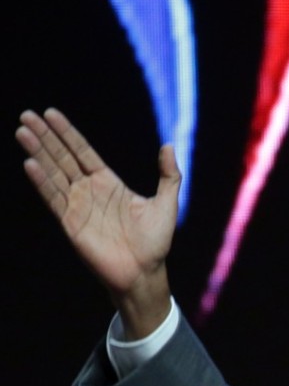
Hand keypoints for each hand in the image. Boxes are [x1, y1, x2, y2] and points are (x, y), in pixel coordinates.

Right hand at [16, 108, 178, 338]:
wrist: (145, 272)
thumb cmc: (156, 241)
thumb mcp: (167, 203)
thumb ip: (169, 175)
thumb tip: (169, 145)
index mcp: (108, 183)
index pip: (82, 151)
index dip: (67, 133)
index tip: (50, 113)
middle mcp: (89, 191)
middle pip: (62, 158)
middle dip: (45, 137)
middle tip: (26, 115)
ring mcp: (78, 206)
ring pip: (53, 174)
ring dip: (38, 153)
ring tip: (22, 132)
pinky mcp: (71, 224)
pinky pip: (54, 199)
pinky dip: (42, 182)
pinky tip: (30, 164)